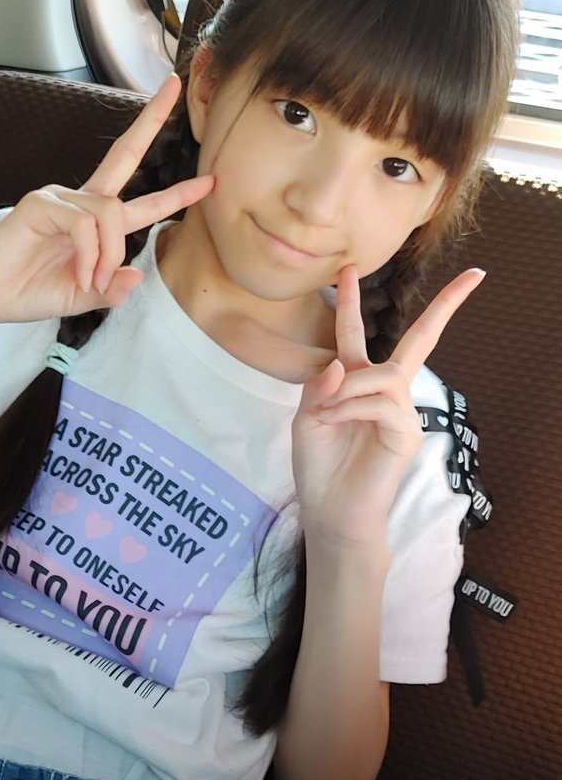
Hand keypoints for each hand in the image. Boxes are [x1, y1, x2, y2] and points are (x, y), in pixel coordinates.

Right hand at [0, 74, 213, 329]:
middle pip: (124, 156)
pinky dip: (88, 255)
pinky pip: (84, 224)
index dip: (175, 194)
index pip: (140, 202)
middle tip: (175, 86)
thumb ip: (109, 290)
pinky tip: (78, 274)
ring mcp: (59, 198)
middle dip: (152, 121)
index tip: (207, 182)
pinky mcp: (40, 204)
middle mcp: (79, 201)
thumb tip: (136, 277)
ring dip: (108, 254)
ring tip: (89, 282)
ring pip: (111, 214)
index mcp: (92, 223)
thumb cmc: (26, 292)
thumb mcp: (81, 297)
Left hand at [292, 263, 484, 544]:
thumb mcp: (307, 418)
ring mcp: (401, 411)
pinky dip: (353, 407)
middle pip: (418, 341)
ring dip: (349, 389)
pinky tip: (338, 422)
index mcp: (354, 384)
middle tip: (473, 277)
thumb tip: (342, 363)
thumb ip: (319, 386)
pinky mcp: (407, 432)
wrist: (330, 510)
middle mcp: (384, 392)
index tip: (349, 269)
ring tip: (326, 414)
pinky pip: (382, 403)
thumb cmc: (318, 467)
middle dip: (445, 308)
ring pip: (384, 375)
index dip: (351, 302)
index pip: (353, 336)